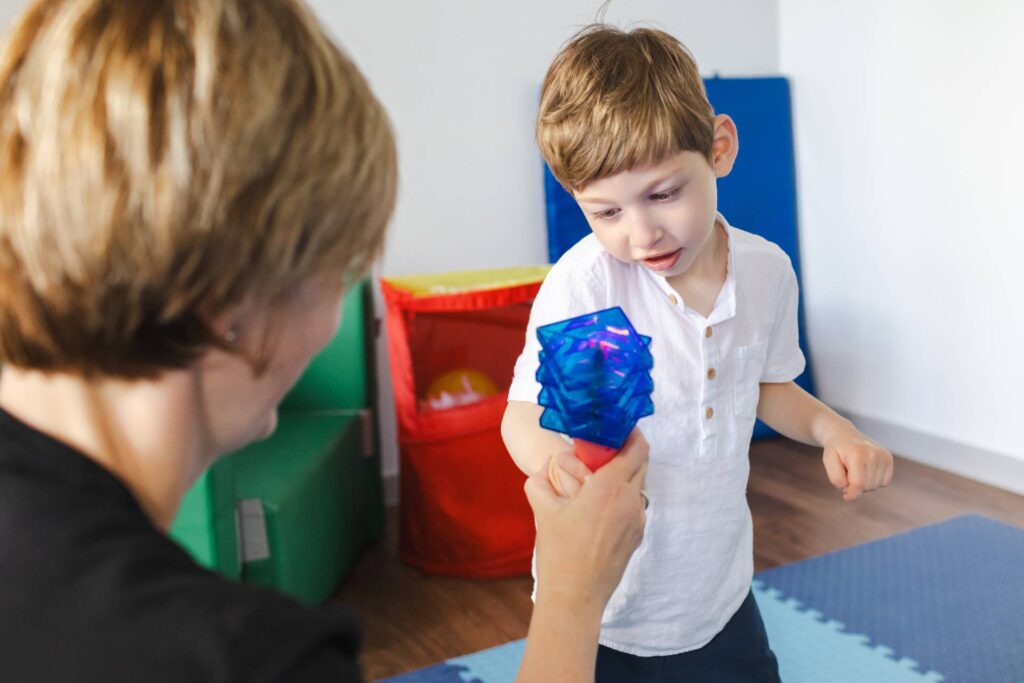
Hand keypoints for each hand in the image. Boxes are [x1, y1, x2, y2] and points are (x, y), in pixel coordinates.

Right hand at [524, 429, 648, 613]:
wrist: (575, 596)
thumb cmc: (559, 552)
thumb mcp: (543, 510)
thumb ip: (540, 483)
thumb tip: (542, 471)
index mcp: (610, 488)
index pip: (636, 449)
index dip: (632, 433)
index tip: (619, 426)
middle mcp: (631, 501)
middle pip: (641, 464)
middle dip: (628, 452)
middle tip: (606, 448)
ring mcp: (637, 520)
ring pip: (639, 486)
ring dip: (625, 477)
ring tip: (601, 479)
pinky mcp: (637, 536)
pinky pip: (635, 507)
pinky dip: (624, 498)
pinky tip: (602, 507)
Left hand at [822, 429, 893, 501]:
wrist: (844, 435)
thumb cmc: (836, 450)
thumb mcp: (828, 461)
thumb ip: (836, 477)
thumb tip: (849, 489)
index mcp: (857, 454)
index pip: (858, 484)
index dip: (851, 494)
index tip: (845, 495)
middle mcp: (873, 454)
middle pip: (867, 487)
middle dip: (855, 487)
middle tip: (847, 475)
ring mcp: (883, 456)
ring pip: (875, 486)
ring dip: (864, 484)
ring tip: (856, 471)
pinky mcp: (888, 459)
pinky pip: (884, 482)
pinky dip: (874, 481)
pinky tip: (866, 471)